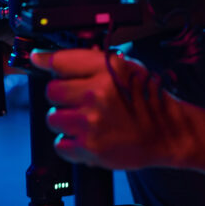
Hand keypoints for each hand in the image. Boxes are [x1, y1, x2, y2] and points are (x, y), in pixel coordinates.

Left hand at [32, 48, 187, 170]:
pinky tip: (86, 137)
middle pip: (52, 91)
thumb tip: (56, 58)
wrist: (167, 133)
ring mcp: (91, 122)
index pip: (61, 61)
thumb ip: (94, 62)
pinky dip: (69, 143)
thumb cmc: (147, 100)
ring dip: (64, 120)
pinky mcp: (89, 148)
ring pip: (53, 118)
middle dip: (60, 95)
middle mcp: (97, 94)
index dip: (45, 60)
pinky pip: (60, 143)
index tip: (37, 59)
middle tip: (75, 100)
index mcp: (107, 70)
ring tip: (83, 121)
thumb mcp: (128, 69)